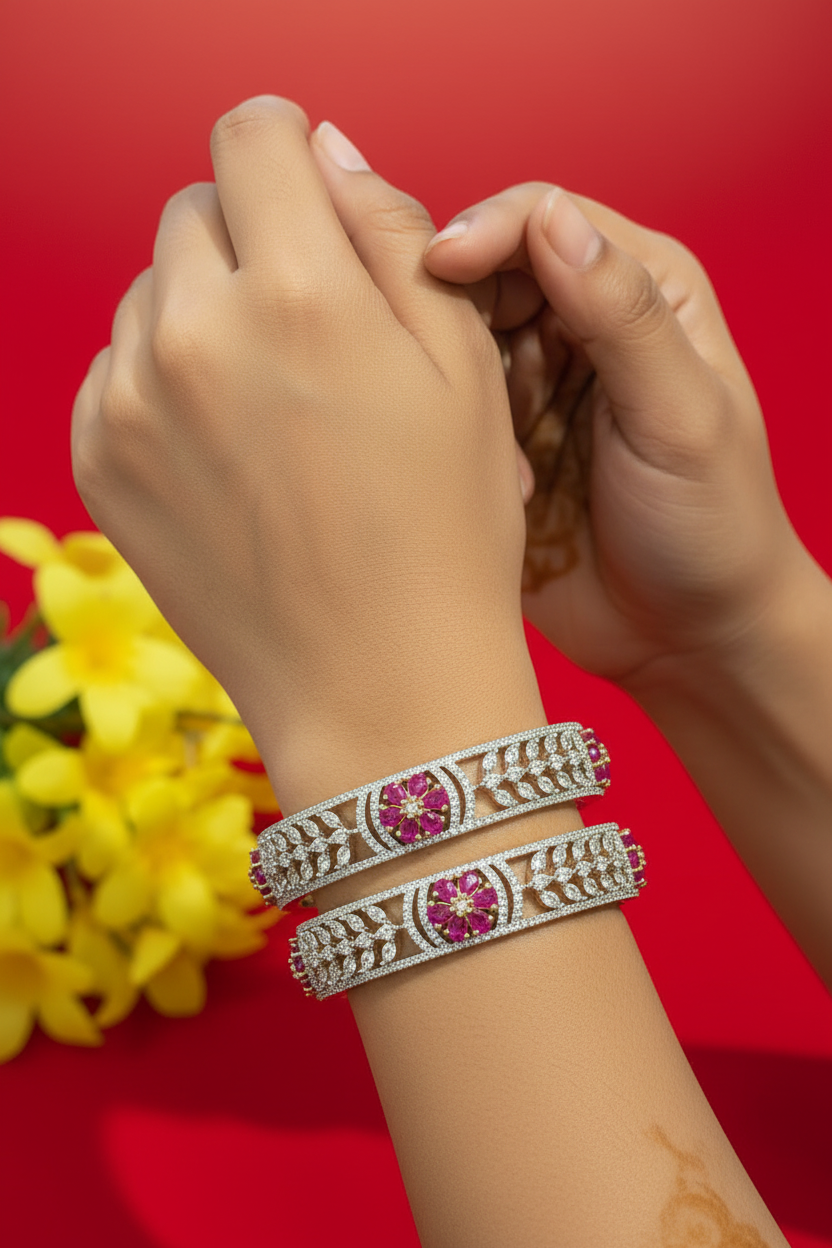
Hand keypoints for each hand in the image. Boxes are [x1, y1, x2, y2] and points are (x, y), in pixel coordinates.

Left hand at [70, 100, 543, 812]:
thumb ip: (393, 236)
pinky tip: (228, 448)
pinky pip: (115, 368)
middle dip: (251, 242)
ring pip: (151, 291)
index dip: (290, 153)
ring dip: (205, 314)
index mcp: (302, 294)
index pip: (253, 135)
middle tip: (311, 331)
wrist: (377, 685)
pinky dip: (163, 382)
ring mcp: (132, 402)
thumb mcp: (464, 370)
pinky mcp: (100, 461)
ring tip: (272, 405)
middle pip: (194, 210)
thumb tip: (326, 151)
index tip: (310, 199)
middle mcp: (196, 334)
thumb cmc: (444, 535)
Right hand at [424, 185, 806, 685]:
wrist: (686, 639)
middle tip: (423, 354)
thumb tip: (552, 219)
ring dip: (443, 381)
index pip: (541, 221)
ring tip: (470, 437)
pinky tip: (475, 478)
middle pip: (480, 273)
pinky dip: (441, 436)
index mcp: (638, 291)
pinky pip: (439, 414)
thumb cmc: (714, 525)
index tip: (438, 265)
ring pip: (446, 343)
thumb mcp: (681, 416)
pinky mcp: (493, 447)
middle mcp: (576, 327)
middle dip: (444, 305)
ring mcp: (530, 388)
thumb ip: (622, 313)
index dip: (483, 231)